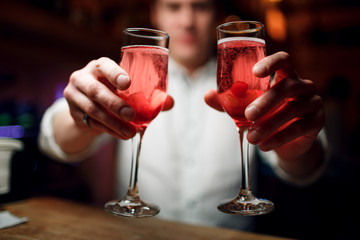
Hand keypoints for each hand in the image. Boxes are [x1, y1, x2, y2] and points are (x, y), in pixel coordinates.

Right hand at [64, 57, 173, 139]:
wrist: (88, 106)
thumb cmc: (113, 91)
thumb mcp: (127, 89)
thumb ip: (149, 94)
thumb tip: (170, 102)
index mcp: (99, 66)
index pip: (104, 66)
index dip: (115, 74)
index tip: (127, 83)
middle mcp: (82, 77)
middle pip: (96, 91)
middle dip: (115, 104)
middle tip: (131, 115)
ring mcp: (74, 95)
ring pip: (93, 110)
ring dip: (113, 123)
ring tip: (130, 132)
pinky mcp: (73, 112)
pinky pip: (92, 123)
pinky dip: (109, 130)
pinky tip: (122, 135)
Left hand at [205, 52, 324, 162]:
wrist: (285, 141)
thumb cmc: (265, 116)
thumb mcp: (246, 107)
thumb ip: (229, 101)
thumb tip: (207, 95)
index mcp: (285, 75)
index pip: (283, 60)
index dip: (271, 63)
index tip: (256, 72)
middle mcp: (302, 85)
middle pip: (286, 86)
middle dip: (265, 101)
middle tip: (248, 115)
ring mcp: (313, 102)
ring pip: (292, 109)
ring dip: (269, 125)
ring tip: (252, 137)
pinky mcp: (317, 121)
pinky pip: (299, 128)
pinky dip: (279, 137)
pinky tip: (264, 145)